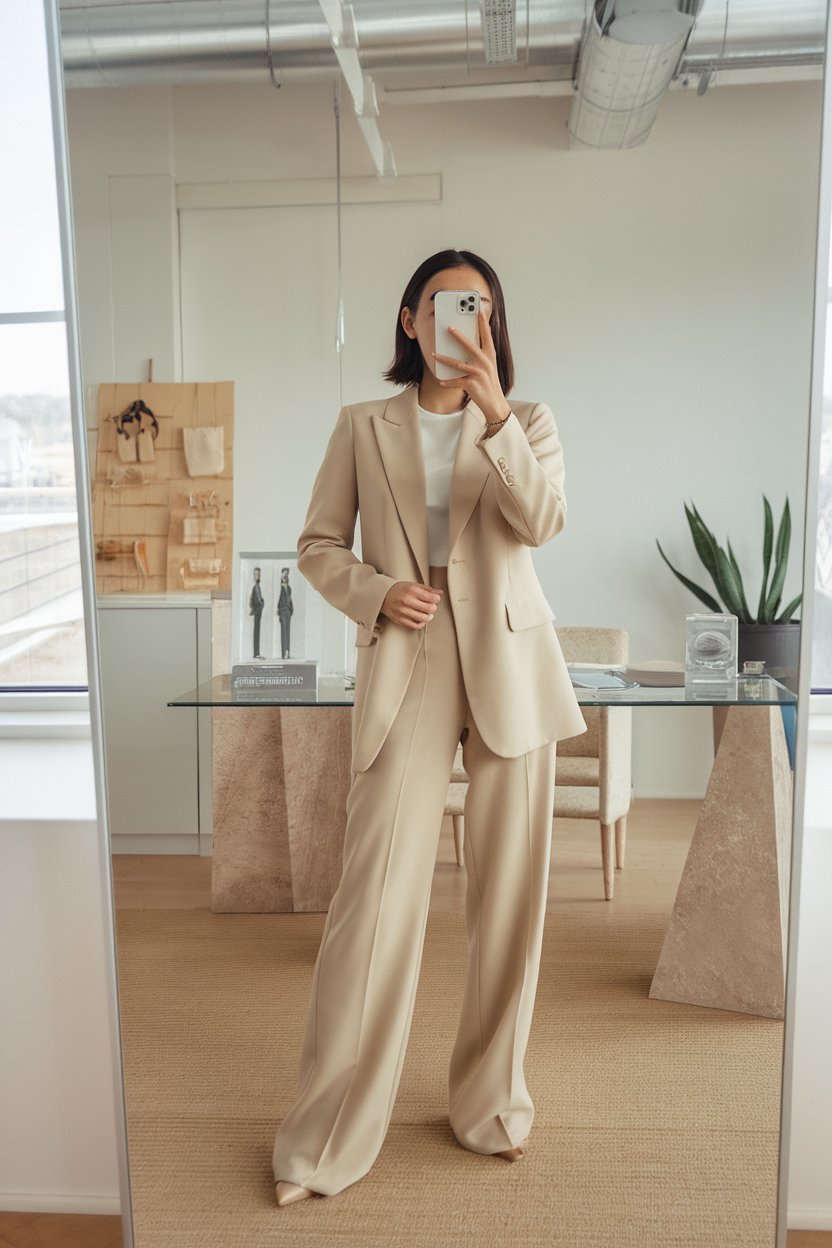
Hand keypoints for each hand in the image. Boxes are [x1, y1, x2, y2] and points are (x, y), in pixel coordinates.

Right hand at [380, 581, 442, 629]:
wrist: (383, 595)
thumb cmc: (399, 590)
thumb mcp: (413, 585)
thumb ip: (427, 589)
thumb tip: (440, 593)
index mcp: (412, 590)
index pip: (432, 598)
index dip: (436, 599)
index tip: (435, 599)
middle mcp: (407, 601)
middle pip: (430, 609)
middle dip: (433, 608)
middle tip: (431, 606)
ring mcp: (403, 611)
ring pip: (424, 618)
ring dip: (428, 617)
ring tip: (427, 613)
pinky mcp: (400, 620)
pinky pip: (415, 626)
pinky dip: (421, 623)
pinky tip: (421, 619)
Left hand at [432, 308, 510, 426]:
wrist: (495, 404)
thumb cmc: (489, 383)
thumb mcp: (488, 366)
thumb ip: (480, 353)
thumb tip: (467, 342)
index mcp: (490, 355)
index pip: (487, 335)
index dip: (482, 322)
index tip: (478, 309)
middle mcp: (486, 363)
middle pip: (470, 346)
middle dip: (459, 336)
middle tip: (448, 327)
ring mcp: (479, 374)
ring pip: (459, 364)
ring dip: (444, 359)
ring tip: (434, 354)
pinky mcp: (473, 385)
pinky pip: (457, 382)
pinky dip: (448, 382)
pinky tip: (441, 381)